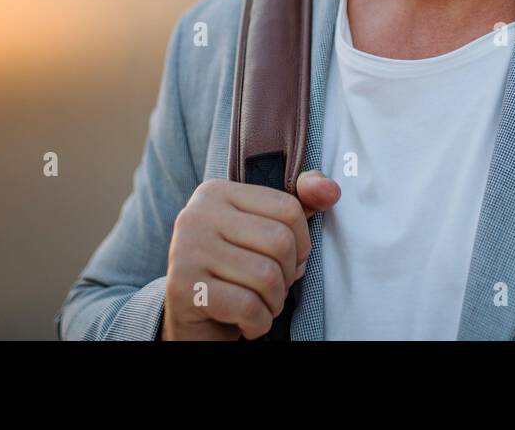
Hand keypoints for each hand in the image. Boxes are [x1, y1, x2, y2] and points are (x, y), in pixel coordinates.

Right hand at [160, 169, 339, 339]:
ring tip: (259, 305)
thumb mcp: (264, 232)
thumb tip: (331, 191)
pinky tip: (245, 322)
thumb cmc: (234, 273)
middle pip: (280, 241)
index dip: (301, 244)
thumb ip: (299, 205)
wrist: (191, 322)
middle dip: (288, 275)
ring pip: (266, 276)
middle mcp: (196, 215)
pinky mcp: (184, 288)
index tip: (285, 261)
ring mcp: (185, 250)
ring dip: (273, 302)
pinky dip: (258, 323)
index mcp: (216, 193)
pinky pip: (248, 307)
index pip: (288, 208)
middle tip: (272, 288)